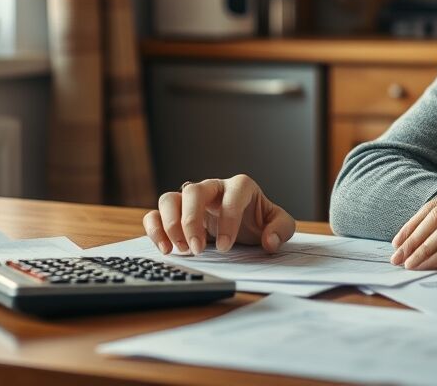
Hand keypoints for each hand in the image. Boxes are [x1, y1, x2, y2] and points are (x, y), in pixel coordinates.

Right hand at [143, 174, 295, 255]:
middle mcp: (212, 188)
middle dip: (192, 221)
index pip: (232, 195)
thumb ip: (281, 229)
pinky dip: (155, 229)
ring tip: (181, 250)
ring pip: (169, 199)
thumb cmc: (259, 221)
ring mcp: (191, 200)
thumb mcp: (279, 224)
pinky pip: (155, 213)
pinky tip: (165, 248)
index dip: (228, 219)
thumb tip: (269, 241)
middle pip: (193, 191)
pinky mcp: (176, 213)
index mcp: (240, 187)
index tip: (226, 246)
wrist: (245, 226)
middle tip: (197, 249)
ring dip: (170, 224)